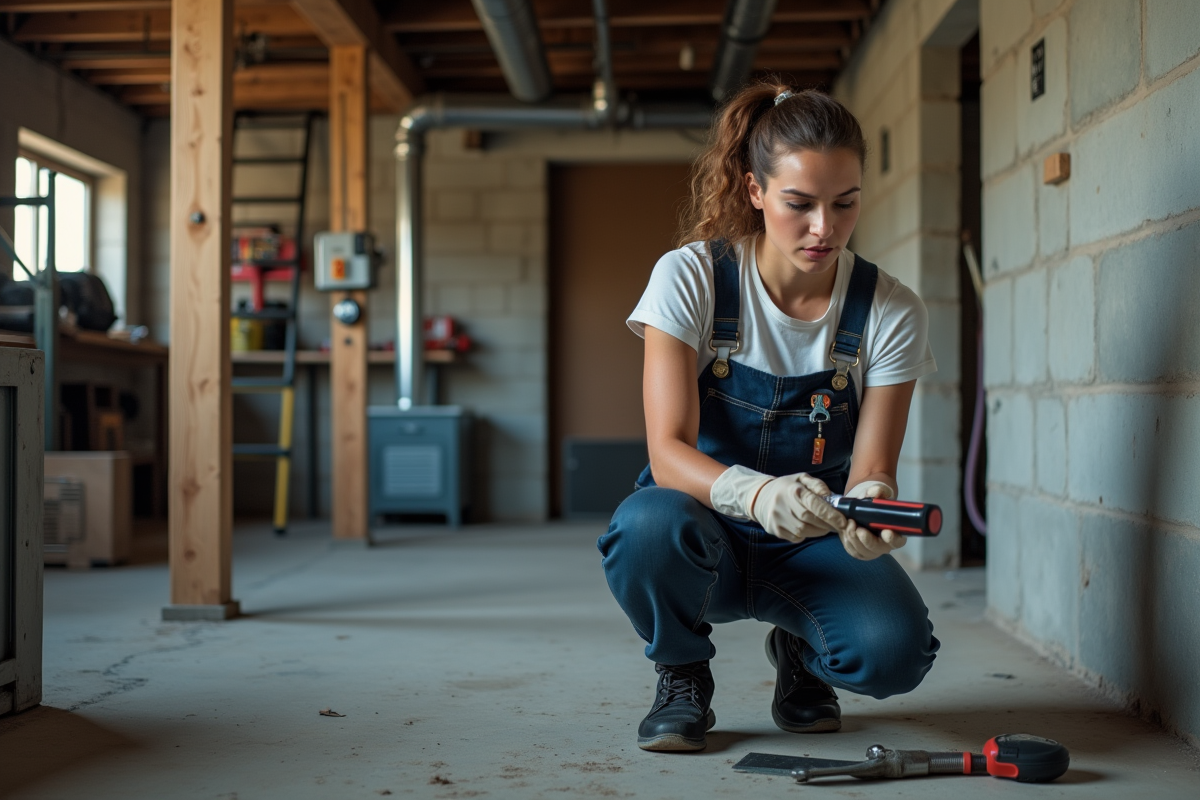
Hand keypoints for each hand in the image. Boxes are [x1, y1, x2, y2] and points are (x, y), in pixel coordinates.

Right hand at [710, 465, 847, 542]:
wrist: (759, 497)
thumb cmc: (785, 488)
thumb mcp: (801, 479)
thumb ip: (817, 485)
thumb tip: (831, 496)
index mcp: (792, 490)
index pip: (814, 504)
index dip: (830, 514)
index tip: (842, 521)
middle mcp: (783, 505)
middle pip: (810, 520)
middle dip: (826, 524)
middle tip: (836, 524)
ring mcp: (777, 519)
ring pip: (804, 531)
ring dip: (818, 531)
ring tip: (823, 525)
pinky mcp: (775, 530)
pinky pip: (796, 537)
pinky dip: (806, 534)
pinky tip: (806, 526)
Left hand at [840, 480, 906, 559]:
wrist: (861, 509)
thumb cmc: (874, 504)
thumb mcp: (877, 494)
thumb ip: (877, 491)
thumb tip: (874, 493)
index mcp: (895, 533)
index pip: (898, 541)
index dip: (893, 539)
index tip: (886, 532)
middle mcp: (884, 544)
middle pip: (877, 548)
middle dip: (867, 540)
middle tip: (859, 529)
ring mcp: (870, 550)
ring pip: (862, 550)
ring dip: (853, 538)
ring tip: (849, 524)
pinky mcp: (857, 550)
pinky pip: (851, 549)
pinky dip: (846, 539)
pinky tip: (845, 528)